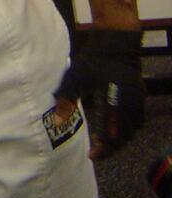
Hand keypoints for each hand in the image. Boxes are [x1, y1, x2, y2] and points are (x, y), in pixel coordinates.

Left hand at [53, 29, 144, 158]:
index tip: (92, 155)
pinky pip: (138, 121)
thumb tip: (56, 122)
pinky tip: (116, 126)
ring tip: (104, 140)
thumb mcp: (75, 78)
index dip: (102, 150)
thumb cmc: (93, 59)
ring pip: (133, 131)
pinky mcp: (141, 96)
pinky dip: (128, 128)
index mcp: (113, 104)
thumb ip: (66, 100)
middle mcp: (129, 106)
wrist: (116, 42)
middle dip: (110, 147)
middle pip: (124, 138)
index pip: (110, 137)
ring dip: (120, 139)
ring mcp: (138, 102)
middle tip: (96, 149)